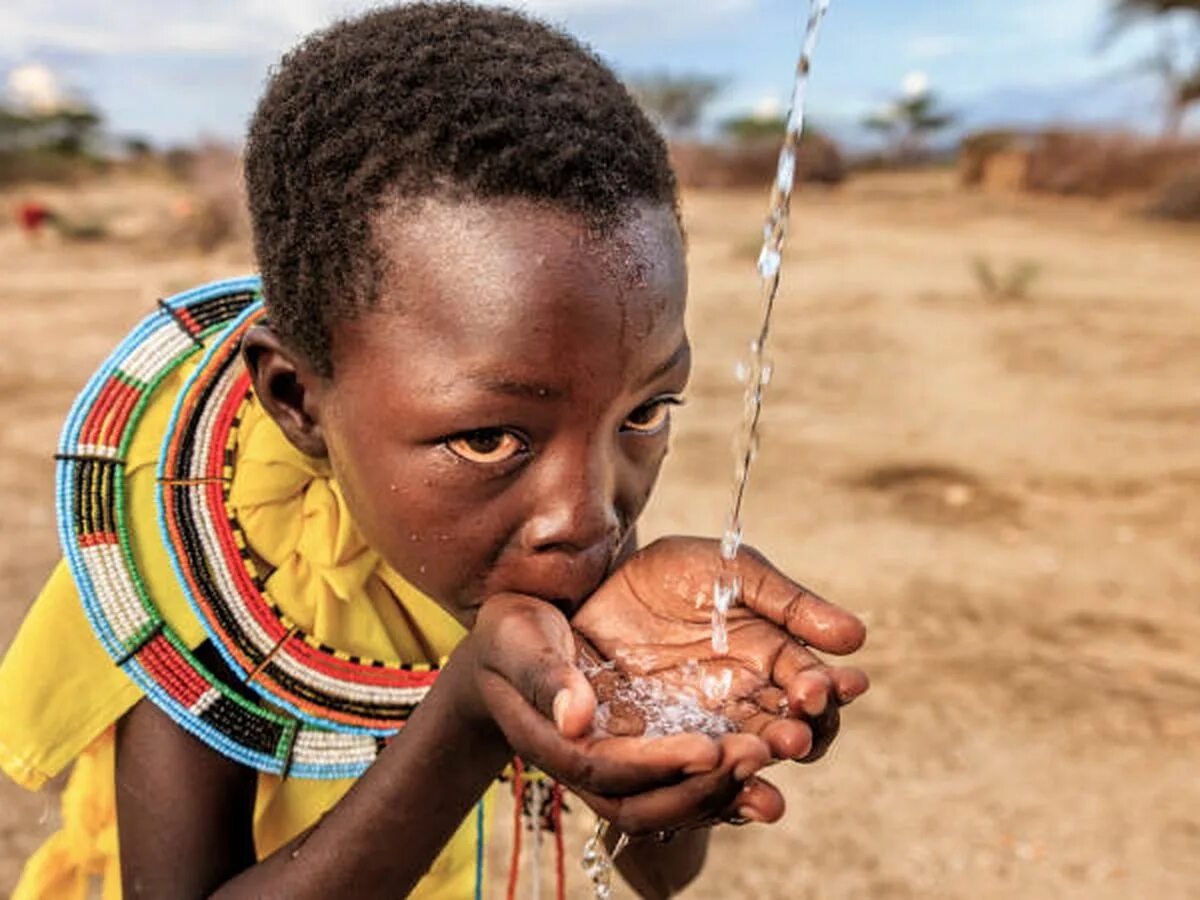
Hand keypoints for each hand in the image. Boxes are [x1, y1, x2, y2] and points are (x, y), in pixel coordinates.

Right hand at [447, 592, 778, 833]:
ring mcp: (618, 766)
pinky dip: (725, 783)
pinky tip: (769, 765)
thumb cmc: (511, 635)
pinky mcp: (642, 754)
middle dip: (702, 787)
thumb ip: (544, 675)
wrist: (512, 644)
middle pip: (645, 805)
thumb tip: (577, 718)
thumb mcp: (519, 639)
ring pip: (670, 804)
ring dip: (723, 789)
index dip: (658, 764)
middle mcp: (589, 768)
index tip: (708, 746)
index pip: (606, 769)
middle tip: (756, 753)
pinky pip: (684, 783)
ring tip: (773, 756)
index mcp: (552, 742)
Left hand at [572, 536, 868, 764]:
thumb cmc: (677, 574)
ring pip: (743, 761)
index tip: (829, 686)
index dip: (827, 693)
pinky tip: (720, 779)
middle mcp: (746, 702)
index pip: (813, 690)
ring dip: (757, 763)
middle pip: (788, 735)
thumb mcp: (734, 575)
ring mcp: (705, 726)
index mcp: (773, 660)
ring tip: (761, 751)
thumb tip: (856, 636)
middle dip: (796, 736)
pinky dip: (710, 785)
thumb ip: (789, 604)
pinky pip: (690, 776)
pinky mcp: (660, 744)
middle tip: (795, 731)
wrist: (602, 583)